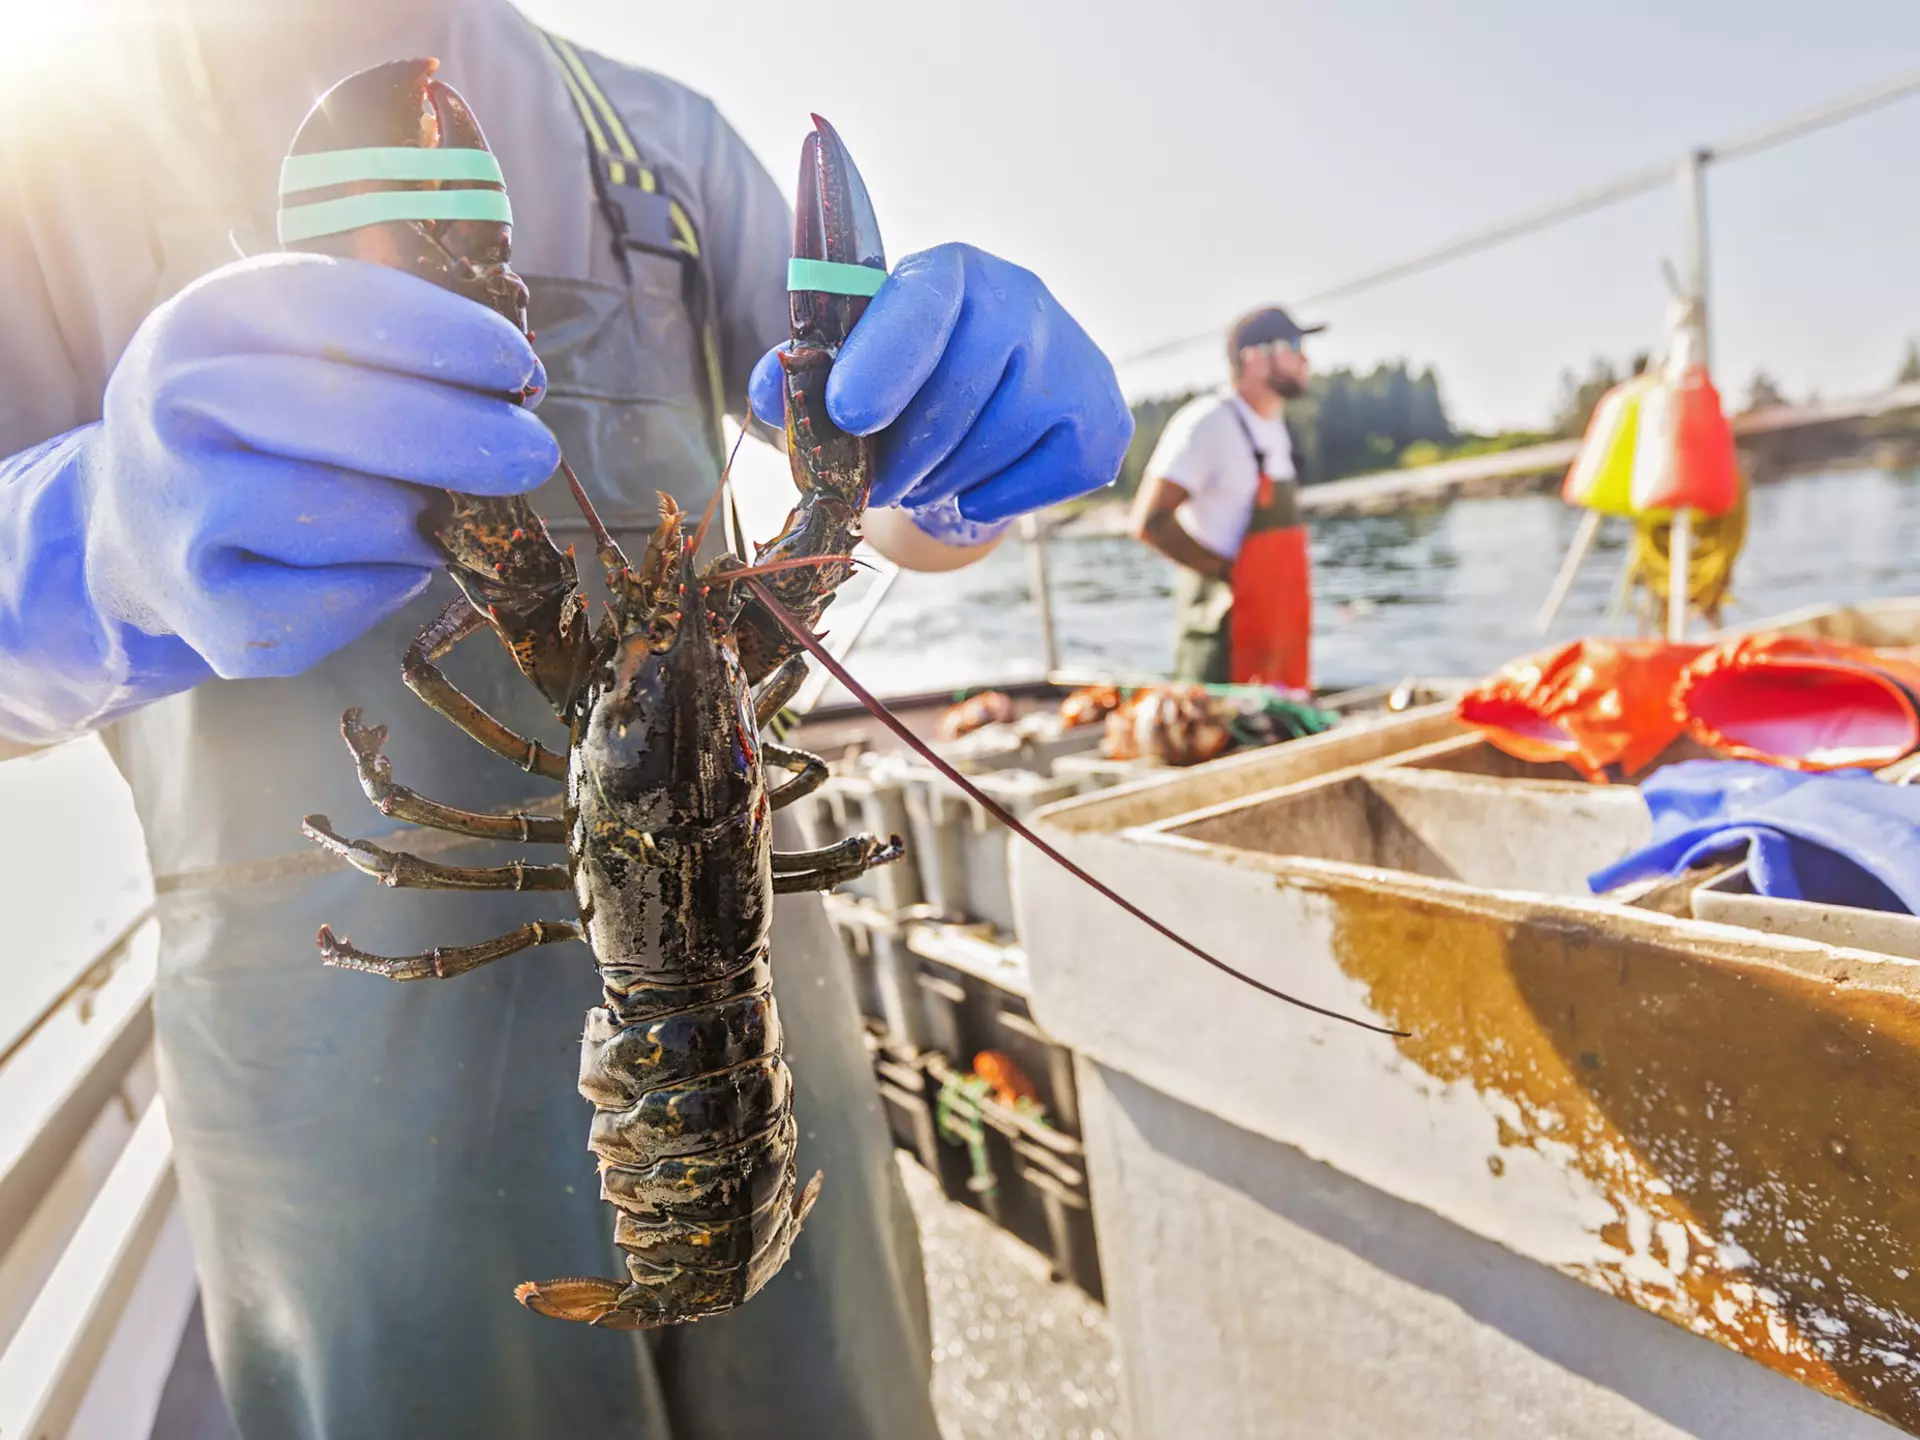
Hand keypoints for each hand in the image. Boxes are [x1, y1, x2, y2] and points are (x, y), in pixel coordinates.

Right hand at [0, 254, 557, 742]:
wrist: (138, 524)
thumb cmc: (252, 421)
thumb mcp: (284, 347)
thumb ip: (382, 344)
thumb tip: (513, 385)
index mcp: (208, 320)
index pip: (338, 311)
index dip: (446, 340)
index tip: (522, 368)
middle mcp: (177, 408)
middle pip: (346, 416)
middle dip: (462, 437)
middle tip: (535, 453)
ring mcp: (184, 515)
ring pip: (354, 516)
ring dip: (425, 520)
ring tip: (442, 513)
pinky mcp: (213, 616)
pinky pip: (342, 604)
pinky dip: (390, 584)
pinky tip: (389, 562)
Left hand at [748, 242, 1131, 542]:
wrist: (1007, 385)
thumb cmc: (914, 373)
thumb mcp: (856, 361)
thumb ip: (808, 372)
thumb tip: (770, 390)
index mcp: (949, 271)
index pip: (921, 305)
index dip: (883, 361)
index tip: (847, 414)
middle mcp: (1021, 299)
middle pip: (956, 394)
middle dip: (902, 455)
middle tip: (877, 483)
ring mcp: (1073, 359)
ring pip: (992, 445)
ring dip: (941, 481)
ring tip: (923, 479)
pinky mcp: (1103, 423)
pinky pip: (1031, 485)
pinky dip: (988, 499)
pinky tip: (974, 481)